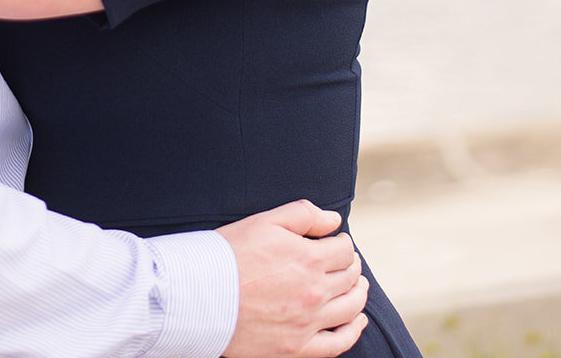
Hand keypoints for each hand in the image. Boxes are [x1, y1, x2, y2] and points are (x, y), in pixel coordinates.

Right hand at [219, 200, 368, 357]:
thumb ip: (304, 215)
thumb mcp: (266, 221)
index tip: (336, 242)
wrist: (201, 295)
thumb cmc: (230, 254)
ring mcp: (307, 323)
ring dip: (359, 295)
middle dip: (352, 266)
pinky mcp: (296, 348)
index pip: (345, 251)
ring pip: (350, 309)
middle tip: (347, 262)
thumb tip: (334, 221)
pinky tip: (357, 322)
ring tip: (358, 286)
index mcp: (309, 259)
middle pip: (350, 278)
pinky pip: (337, 344)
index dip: (343, 243)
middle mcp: (314, 292)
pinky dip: (353, 332)